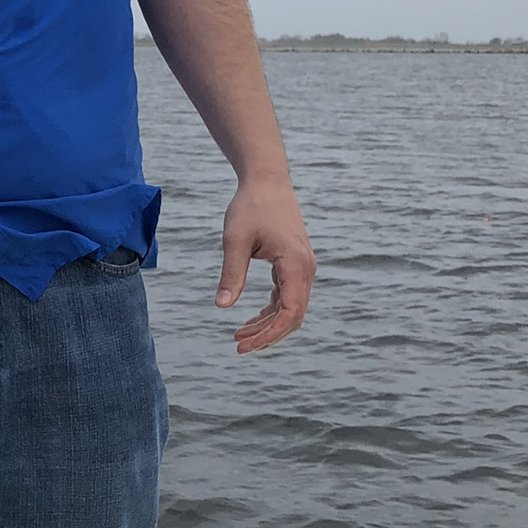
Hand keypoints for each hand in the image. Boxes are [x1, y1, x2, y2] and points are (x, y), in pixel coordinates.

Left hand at [216, 176, 315, 352]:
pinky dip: (271, 310)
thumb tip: (221, 306)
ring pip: (291, 308)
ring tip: (239, 336)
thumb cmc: (251, 206)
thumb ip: (231, 274)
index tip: (245, 345)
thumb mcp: (235, 240)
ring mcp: (303, 267)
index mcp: (296, 264)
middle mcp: (306, 269)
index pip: (289, 313)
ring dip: (268, 324)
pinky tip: (252, 318)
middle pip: (293, 316)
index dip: (269, 334)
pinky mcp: (295, 264)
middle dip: (267, 335)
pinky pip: (288, 295)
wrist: (267, 180)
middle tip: (238, 346)